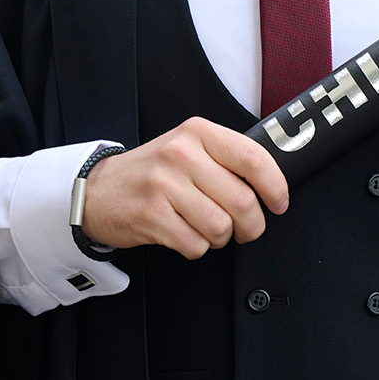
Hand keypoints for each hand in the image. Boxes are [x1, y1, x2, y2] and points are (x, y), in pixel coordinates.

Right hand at [81, 117, 288, 258]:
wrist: (99, 190)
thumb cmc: (153, 171)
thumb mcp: (189, 147)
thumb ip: (227, 158)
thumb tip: (271, 184)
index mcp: (198, 132)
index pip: (253, 157)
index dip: (275, 186)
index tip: (279, 202)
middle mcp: (181, 154)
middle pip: (242, 200)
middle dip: (252, 225)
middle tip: (246, 228)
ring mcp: (164, 185)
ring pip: (221, 227)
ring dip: (221, 237)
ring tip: (206, 227)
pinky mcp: (151, 216)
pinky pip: (196, 245)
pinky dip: (197, 247)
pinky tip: (184, 233)